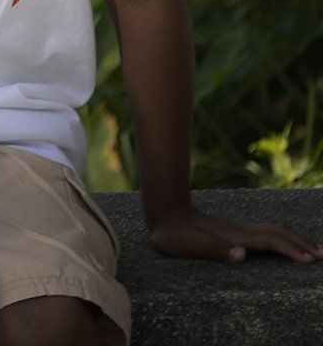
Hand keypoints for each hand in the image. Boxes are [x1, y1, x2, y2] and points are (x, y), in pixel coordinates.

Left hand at [148, 201, 322, 263]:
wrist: (164, 211)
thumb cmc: (172, 233)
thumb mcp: (186, 244)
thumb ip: (213, 249)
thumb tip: (243, 256)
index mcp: (232, 235)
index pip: (268, 242)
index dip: (289, 250)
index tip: (309, 260)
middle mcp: (239, 230)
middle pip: (277, 234)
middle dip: (301, 244)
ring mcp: (239, 229)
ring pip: (274, 231)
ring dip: (296, 239)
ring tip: (316, 251)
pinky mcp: (236, 231)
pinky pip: (267, 234)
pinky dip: (284, 238)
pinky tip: (289, 244)